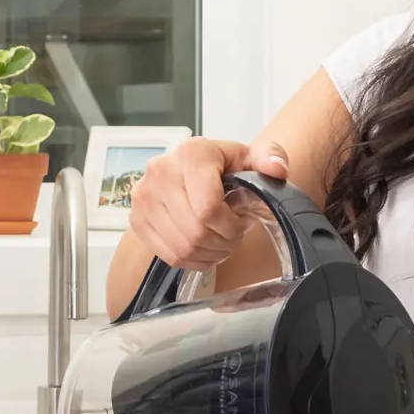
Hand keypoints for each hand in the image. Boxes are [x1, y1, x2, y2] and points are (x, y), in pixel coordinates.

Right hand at [127, 136, 288, 270]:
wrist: (189, 170)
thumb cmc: (222, 166)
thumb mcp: (250, 157)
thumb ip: (270, 157)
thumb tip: (276, 169)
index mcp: (191, 153)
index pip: (208, 208)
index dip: (231, 226)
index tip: (240, 223)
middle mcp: (160, 172)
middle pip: (196, 232)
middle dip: (223, 242)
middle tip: (232, 236)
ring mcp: (144, 197)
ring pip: (183, 247)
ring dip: (209, 253)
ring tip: (220, 242)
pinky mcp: (137, 219)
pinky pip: (168, 255)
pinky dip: (192, 260)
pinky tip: (204, 249)